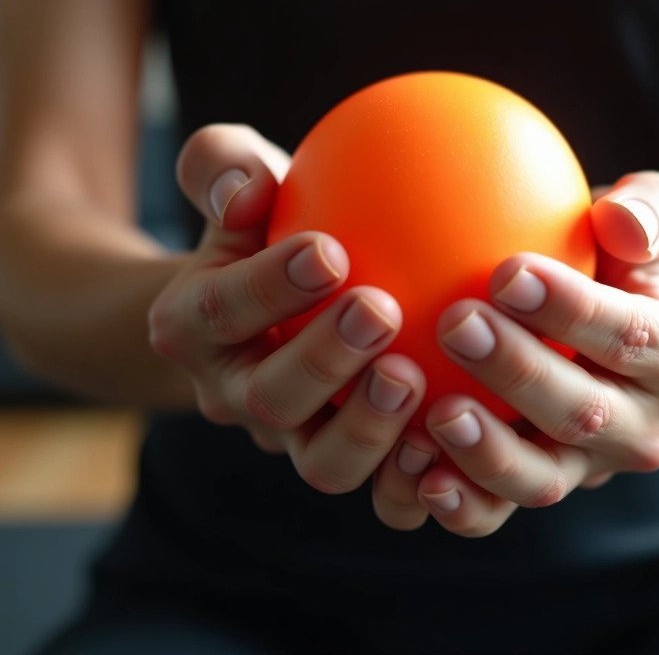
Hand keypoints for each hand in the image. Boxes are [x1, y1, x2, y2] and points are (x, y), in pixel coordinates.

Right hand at [148, 125, 425, 493]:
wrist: (271, 293)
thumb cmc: (265, 216)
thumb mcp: (238, 176)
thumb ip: (224, 165)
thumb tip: (242, 191)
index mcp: (193, 324)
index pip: (221, 310)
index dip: (269, 287)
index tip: (330, 250)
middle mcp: (234, 394)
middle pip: (269, 398)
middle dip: (323, 359)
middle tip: (382, 310)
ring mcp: (293, 440)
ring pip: (322, 463)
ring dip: (369, 427)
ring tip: (414, 375)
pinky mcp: (349, 462)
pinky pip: (381, 492)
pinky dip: (415, 476)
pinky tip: (465, 429)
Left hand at [371, 172, 658, 535]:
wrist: (629, 345)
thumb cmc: (624, 263)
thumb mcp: (652, 222)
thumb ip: (651, 209)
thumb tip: (618, 215)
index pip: (629, 335)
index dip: (569, 309)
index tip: (505, 272)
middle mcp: (644, 428)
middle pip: (583, 412)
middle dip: (518, 372)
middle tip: (456, 323)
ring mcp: (590, 470)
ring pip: (542, 478)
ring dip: (487, 451)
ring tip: (437, 412)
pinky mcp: (538, 490)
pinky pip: (498, 512)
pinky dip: (461, 504)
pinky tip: (418, 476)